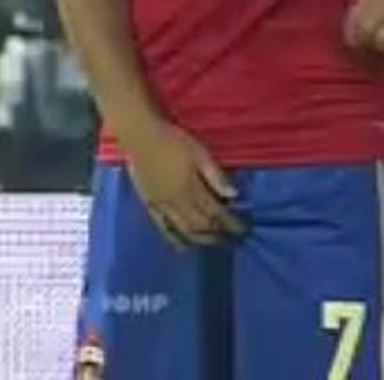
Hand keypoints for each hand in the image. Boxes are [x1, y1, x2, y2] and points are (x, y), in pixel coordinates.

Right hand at [121, 119, 243, 246]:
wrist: (140, 137)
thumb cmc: (173, 140)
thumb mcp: (200, 153)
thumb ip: (215, 176)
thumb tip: (233, 195)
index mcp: (191, 189)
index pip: (216, 212)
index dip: (230, 223)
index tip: (243, 230)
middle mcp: (176, 202)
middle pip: (201, 224)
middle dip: (219, 234)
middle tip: (233, 241)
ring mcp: (161, 205)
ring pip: (183, 229)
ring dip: (201, 239)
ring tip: (214, 244)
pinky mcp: (149, 204)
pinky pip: (163, 227)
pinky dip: (174, 238)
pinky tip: (182, 246)